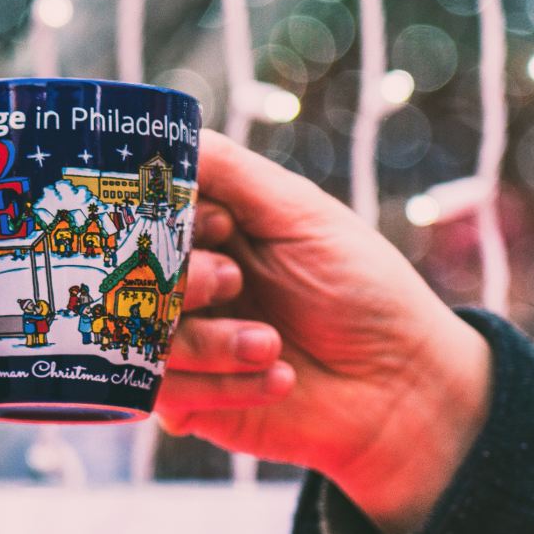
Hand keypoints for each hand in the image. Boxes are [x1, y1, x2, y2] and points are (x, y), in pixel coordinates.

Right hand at [160, 132, 492, 533]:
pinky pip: (165, 393)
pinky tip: (279, 379)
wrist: (404, 386)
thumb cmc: (362, 288)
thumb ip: (229, 172)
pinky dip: (224, 385)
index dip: (163, 220)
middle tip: (234, 282)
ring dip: (209, 342)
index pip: (142, 213)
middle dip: (180, 281)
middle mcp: (186, 282)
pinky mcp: (189, 400)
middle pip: (128, 275)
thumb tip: (167, 133)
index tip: (220, 227)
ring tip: (270, 344)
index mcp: (206, 231)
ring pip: (140, 338)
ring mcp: (184, 342)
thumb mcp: (299, 213)